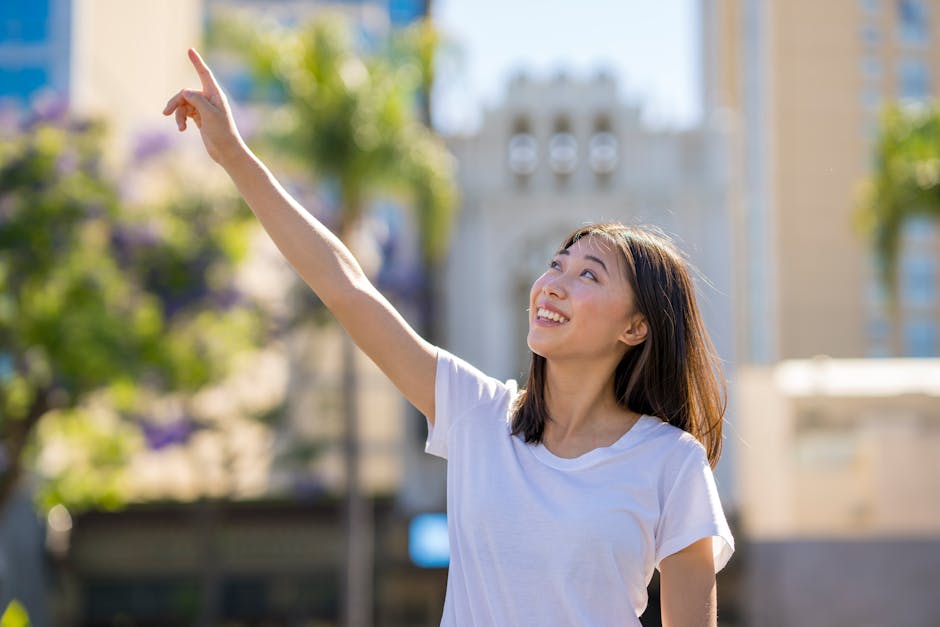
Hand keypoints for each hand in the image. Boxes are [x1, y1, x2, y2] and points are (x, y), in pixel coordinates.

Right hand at [163, 48, 244, 165]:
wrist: (226, 151)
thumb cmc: (222, 133)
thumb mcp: (209, 115)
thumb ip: (197, 101)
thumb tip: (185, 92)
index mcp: (215, 95)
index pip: (204, 74)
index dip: (197, 62)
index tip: (190, 50)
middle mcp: (209, 99)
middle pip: (186, 93)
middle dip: (176, 102)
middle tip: (165, 112)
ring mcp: (204, 108)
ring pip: (183, 104)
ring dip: (178, 114)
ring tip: (180, 127)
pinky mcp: (200, 118)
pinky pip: (185, 113)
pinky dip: (181, 119)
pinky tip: (182, 129)